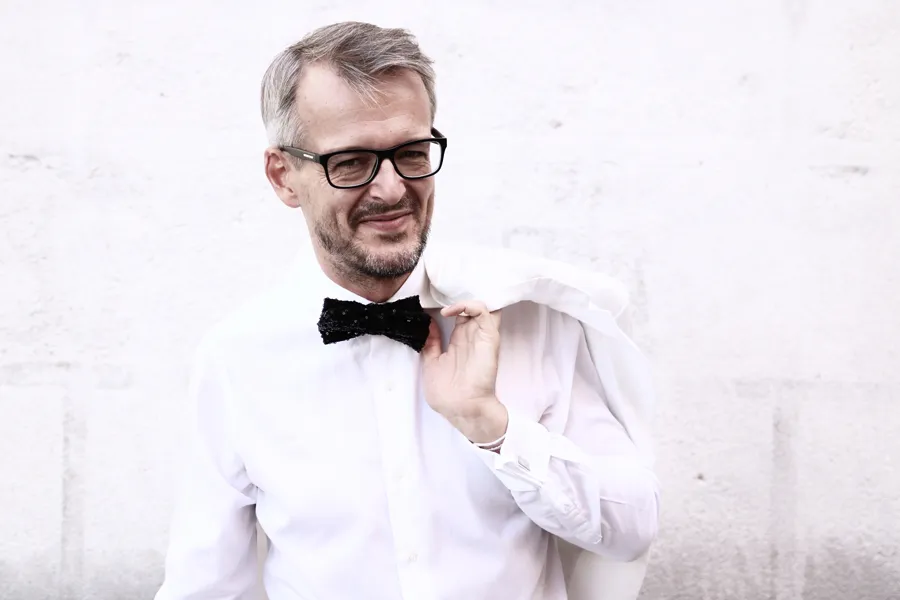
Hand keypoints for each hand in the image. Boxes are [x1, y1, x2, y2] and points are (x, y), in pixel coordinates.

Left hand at [421, 300, 508, 443]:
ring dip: (466, 297)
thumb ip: (431, 343)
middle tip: (444, 289)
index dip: (451, 304)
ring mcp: (481, 335)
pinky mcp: (488, 337)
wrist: (461, 408)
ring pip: (481, 304)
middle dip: (460, 294)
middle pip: (472, 307)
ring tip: (448, 300)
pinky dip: (470, 305)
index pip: (461, 315)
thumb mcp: (431, 363)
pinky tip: (452, 311)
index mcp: (460, 341)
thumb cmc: (447, 393)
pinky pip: (484, 312)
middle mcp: (472, 335)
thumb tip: (427, 323)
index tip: (435, 297)